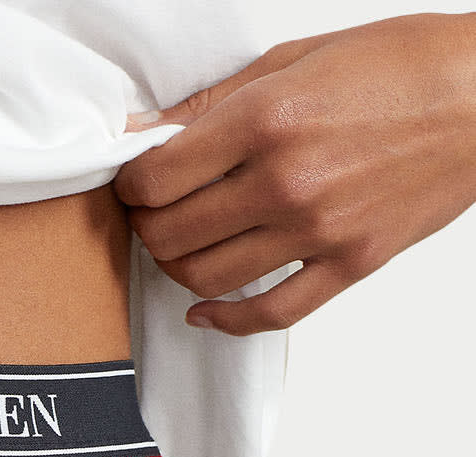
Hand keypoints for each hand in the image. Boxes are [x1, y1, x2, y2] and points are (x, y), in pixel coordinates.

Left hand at [113, 12, 475, 334]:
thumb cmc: (402, 66)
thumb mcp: (297, 59)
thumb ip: (214, 102)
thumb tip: (144, 131)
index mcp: (267, 120)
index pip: (156, 179)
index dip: (131, 185)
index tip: (134, 181)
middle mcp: (286, 181)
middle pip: (171, 234)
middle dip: (147, 226)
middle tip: (153, 214)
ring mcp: (318, 231)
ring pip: (205, 278)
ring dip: (177, 267)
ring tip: (182, 245)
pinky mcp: (348, 265)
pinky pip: (268, 314)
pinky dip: (224, 321)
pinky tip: (204, 312)